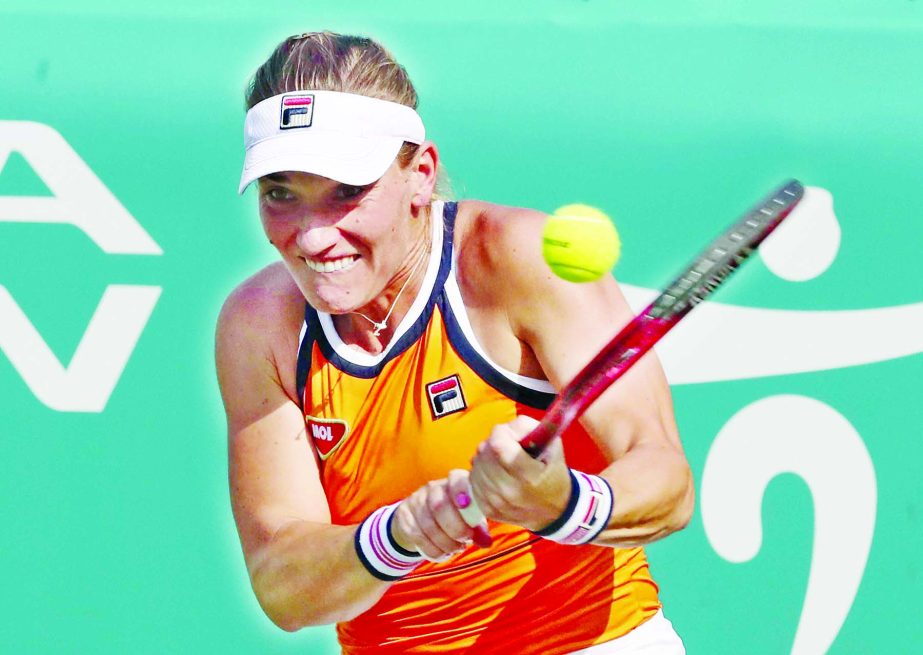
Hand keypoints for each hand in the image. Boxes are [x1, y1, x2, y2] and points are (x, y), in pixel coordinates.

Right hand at [390, 469, 486, 560]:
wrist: (419, 521)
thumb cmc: (453, 517)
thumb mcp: (468, 519)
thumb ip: (478, 528)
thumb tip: (487, 542)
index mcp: (453, 483)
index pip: (456, 478)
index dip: (460, 491)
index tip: (466, 506)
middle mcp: (434, 488)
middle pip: (439, 506)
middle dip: (455, 529)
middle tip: (465, 541)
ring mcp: (416, 501)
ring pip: (428, 524)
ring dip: (445, 543)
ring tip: (455, 548)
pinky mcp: (404, 516)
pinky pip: (417, 536)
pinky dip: (432, 550)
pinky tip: (442, 553)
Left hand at [468, 415, 571, 531]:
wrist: (553, 511)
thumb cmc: (553, 474)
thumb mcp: (552, 446)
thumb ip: (528, 428)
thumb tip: (506, 427)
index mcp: (527, 475)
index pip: (497, 443)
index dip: (502, 433)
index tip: (511, 436)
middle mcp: (508, 491)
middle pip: (484, 453)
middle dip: (494, 443)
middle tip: (508, 448)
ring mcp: (494, 502)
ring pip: (476, 464)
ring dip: (486, 457)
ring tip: (502, 462)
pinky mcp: (486, 508)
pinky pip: (472, 478)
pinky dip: (482, 471)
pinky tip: (496, 474)